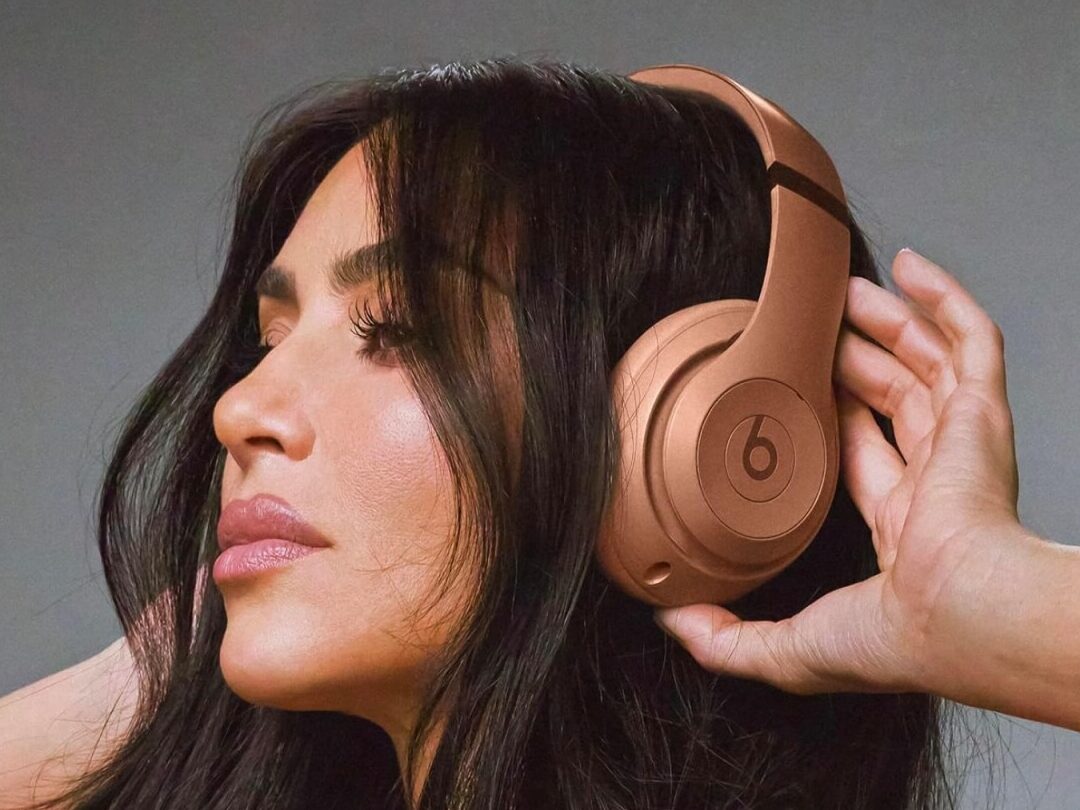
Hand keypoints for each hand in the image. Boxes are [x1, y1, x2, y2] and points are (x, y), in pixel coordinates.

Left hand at [653, 247, 1025, 695]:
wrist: (964, 618)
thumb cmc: (898, 641)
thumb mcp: (787, 649)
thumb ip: (726, 641)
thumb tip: (672, 620)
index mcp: (903, 528)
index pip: (864, 456)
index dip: (831, 421)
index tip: (795, 393)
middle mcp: (937, 482)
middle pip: (894, 399)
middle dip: (856, 360)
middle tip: (817, 329)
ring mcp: (963, 443)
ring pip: (926, 363)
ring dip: (887, 323)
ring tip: (846, 293)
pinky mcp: (983, 414)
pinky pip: (973, 341)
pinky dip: (946, 300)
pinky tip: (913, 269)